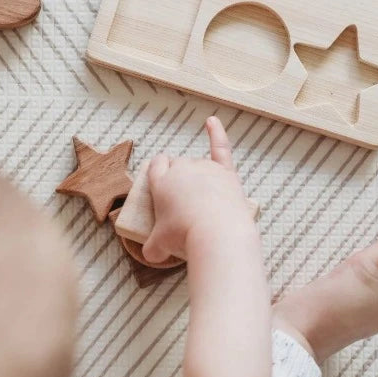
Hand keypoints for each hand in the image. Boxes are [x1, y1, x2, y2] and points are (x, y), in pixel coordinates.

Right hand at [143, 117, 251, 263]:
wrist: (217, 234)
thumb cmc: (184, 236)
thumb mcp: (160, 245)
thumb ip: (153, 246)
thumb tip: (151, 254)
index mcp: (161, 181)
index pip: (156, 165)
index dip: (158, 173)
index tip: (161, 184)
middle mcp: (182, 169)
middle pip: (177, 164)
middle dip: (178, 178)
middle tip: (181, 202)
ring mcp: (206, 168)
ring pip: (198, 162)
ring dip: (197, 176)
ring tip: (200, 200)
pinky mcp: (226, 173)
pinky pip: (220, 146)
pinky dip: (216, 132)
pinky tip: (212, 121)